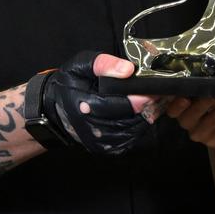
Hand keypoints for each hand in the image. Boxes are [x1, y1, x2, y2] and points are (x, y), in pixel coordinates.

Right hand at [41, 51, 162, 154]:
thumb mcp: (82, 64)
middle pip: (128, 119)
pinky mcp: (106, 149)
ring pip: (132, 131)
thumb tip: (128, 70)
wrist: (54, 108)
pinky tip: (142, 112)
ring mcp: (99, 142)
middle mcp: (90, 129)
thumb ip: (104, 64)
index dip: (138, 98)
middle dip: (147, 106)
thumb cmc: (70, 82)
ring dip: (146, 116)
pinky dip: (139, 125)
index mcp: (82, 106)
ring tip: (154, 100)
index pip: (117, 104)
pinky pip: (130, 138)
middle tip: (159, 93)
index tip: (154, 88)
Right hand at [166, 96, 214, 147]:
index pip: (172, 109)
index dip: (177, 104)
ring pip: (214, 120)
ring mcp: (201, 135)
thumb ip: (203, 84)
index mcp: (179, 111)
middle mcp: (187, 124)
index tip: (185, 96)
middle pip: (193, 114)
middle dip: (206, 101)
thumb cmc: (211, 104)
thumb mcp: (203, 95)